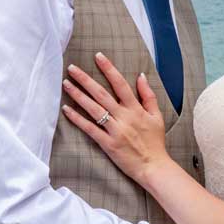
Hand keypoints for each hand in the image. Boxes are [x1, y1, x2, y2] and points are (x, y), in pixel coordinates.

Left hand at [61, 52, 171, 184]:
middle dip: (86, 79)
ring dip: (78, 95)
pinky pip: (90, 129)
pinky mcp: (108, 143)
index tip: (98, 56)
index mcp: (135, 109)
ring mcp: (115, 130)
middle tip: (72, 68)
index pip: (120, 84)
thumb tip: (141, 76)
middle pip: (102, 94)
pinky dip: (78, 119)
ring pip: (94, 109)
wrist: (154, 166)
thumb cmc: (155, 142)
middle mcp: (124, 117)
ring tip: (66, 84)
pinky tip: (67, 109)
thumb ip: (148, 95)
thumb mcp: (156, 116)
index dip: (108, 69)